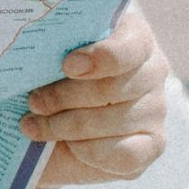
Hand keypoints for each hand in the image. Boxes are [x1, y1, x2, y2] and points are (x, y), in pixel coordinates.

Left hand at [21, 2, 170, 185]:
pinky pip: (124, 154)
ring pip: (111, 122)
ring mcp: (155, 108)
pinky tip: (67, 145)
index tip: (67, 66)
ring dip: (64, 126)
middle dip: (63, 97)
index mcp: (132, 34)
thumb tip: (39, 49)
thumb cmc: (48, 76)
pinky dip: (87, 151)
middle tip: (33, 102)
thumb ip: (52, 45)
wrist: (51, 122)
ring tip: (33, 125)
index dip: (100, 58)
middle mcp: (152, 69)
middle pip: (111, 88)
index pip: (130, 46)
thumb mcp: (48, 53)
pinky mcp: (153, 144)